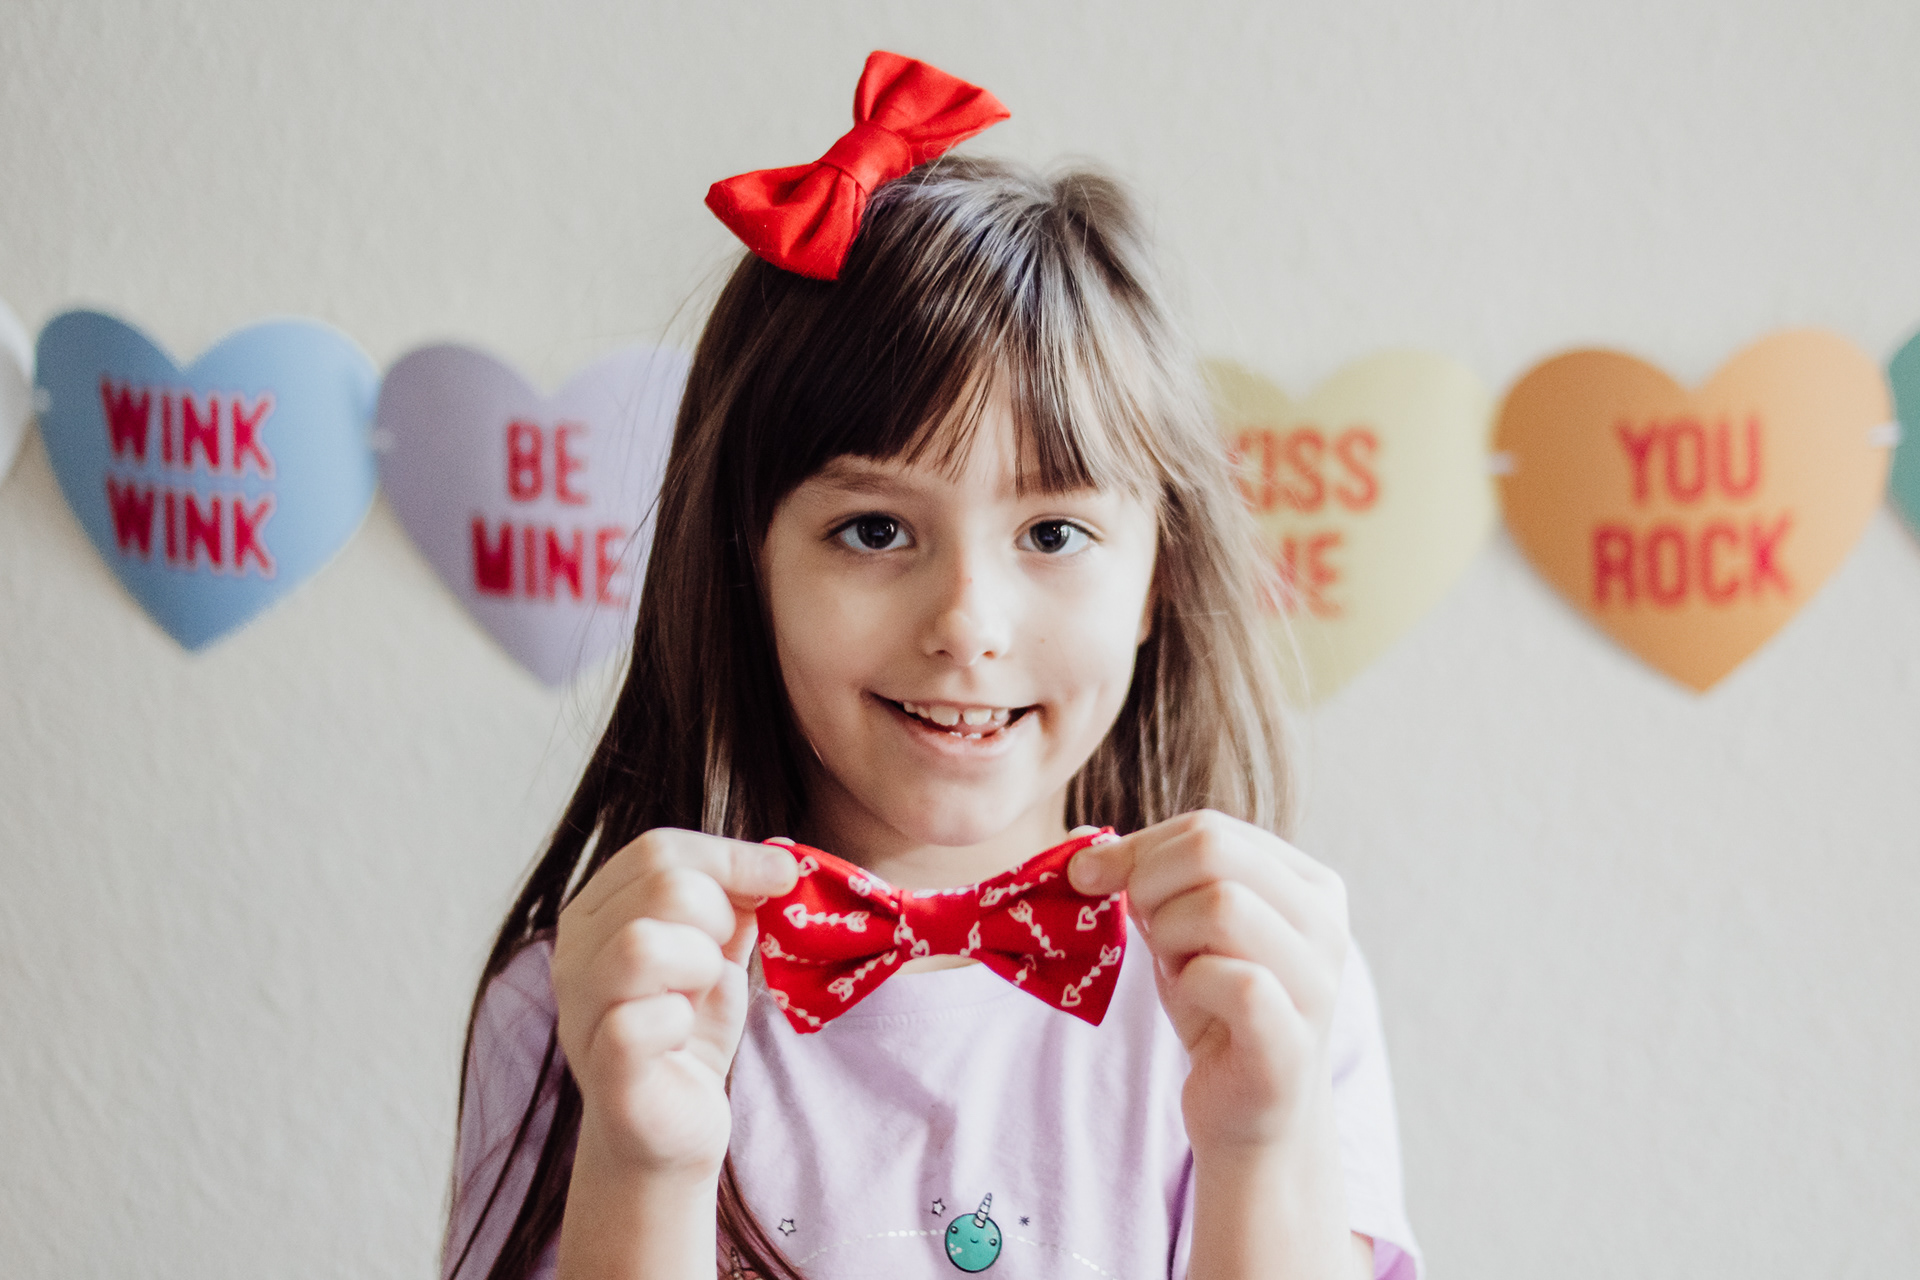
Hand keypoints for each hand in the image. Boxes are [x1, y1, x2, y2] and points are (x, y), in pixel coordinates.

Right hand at [551, 829, 798, 1178]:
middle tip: (720, 957)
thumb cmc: (689, 1033)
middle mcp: (573, 952)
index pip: (658, 849)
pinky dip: (682, 1020)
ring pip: (642, 944)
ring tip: (698, 993)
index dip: (730, 856)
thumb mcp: (717, 951)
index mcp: (596, 912)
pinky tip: (682, 1036)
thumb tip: (778, 853)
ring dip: (698, 963)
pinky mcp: (601, 1066)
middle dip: (718, 913)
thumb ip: (736, 900)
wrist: (672, 1127)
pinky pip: (640, 1020)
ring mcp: (579, 1010)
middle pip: (659, 883)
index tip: (782, 874)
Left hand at [1069, 810, 1349, 1153]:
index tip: (1090, 876)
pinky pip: (1232, 980)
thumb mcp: (1180, 929)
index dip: (1137, 847)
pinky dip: (1191, 983)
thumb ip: (1147, 878)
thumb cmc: (1216, 1009)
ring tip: (1177, 969)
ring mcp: (1316, 982)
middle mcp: (1326, 923)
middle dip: (1150, 884)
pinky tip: (1194, 1001)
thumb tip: (1080, 843)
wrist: (1250, 1114)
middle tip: (1141, 928)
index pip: (1209, 827)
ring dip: (1170, 935)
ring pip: (1222, 905)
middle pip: (1213, 851)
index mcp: (1307, 883)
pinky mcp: (1292, 1039)